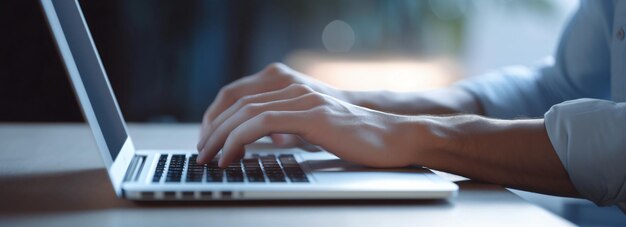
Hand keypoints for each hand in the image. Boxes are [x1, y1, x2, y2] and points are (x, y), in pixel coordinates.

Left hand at [196, 83, 439, 167]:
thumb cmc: (354, 138)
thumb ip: (287, 126)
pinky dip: (239, 140)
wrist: (390, 138)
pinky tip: (231, 157)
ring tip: (209, 158)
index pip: (241, 95)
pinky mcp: (310, 115)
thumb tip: (260, 139)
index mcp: (292, 88)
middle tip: (200, 153)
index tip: (207, 139)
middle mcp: (294, 88)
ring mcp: (302, 99)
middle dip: (212, 129)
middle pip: (237, 102)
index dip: (218, 116)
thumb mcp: (313, 128)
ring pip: (245, 112)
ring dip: (220, 136)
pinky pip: (262, 122)